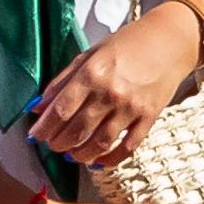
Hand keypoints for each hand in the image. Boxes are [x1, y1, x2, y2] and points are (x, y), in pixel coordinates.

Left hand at [30, 4, 203, 169]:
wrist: (169, 42)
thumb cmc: (126, 45)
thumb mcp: (89, 55)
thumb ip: (62, 81)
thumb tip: (37, 107)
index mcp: (91, 73)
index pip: (60, 109)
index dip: (44, 127)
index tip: (34, 136)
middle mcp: (110, 93)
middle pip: (76, 130)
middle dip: (58, 143)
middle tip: (52, 145)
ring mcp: (131, 108)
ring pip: (99, 143)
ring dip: (79, 154)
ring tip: (70, 154)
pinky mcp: (149, 118)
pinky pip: (127, 148)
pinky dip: (109, 159)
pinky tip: (97, 161)